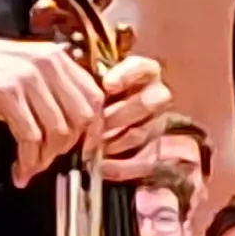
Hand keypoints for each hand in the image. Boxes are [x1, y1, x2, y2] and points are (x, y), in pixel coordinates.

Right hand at [0, 27, 105, 183]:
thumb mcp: (19, 71)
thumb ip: (47, 89)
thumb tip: (68, 123)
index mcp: (55, 57)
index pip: (94, 97)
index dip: (94, 129)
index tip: (84, 149)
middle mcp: (47, 64)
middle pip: (82, 117)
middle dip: (70, 147)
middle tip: (53, 162)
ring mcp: (28, 78)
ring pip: (58, 130)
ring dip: (46, 158)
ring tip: (32, 167)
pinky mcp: (6, 94)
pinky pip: (30, 136)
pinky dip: (28, 159)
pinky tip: (19, 167)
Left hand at [89, 53, 172, 179]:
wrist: (92, 121)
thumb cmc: (88, 95)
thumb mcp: (88, 81)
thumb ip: (88, 80)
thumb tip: (79, 77)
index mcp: (143, 73)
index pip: (143, 68)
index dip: (127, 75)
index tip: (108, 84)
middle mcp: (155, 96)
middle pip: (149, 103)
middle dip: (119, 115)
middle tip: (96, 123)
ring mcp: (155, 123)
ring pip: (144, 132)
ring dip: (117, 140)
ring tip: (93, 145)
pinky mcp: (153, 149)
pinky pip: (145, 161)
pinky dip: (124, 167)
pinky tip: (104, 167)